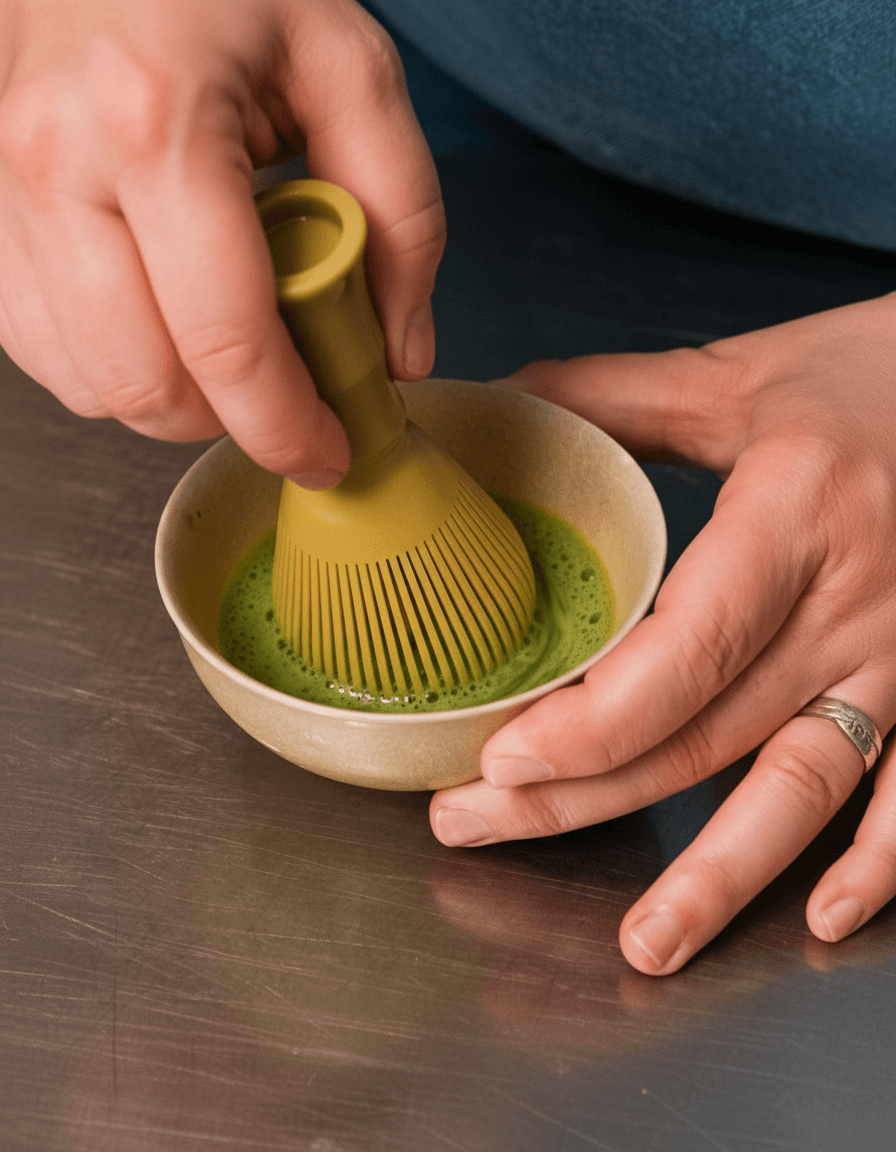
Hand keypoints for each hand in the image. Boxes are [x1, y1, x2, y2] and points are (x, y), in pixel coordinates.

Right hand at [0, 0, 443, 484]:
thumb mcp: (351, 70)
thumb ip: (402, 212)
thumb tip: (396, 352)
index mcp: (157, 123)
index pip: (224, 339)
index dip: (284, 425)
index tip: (327, 453)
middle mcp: (54, 163)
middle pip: (143, 384)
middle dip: (227, 421)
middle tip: (284, 395)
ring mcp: (0, 192)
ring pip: (87, 384)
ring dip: (172, 398)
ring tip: (225, 343)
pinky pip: (43, 351)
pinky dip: (115, 366)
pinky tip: (162, 320)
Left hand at [430, 293, 895, 974]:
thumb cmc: (881, 374)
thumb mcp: (745, 375)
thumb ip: (618, 398)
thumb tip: (508, 409)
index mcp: (795, 516)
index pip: (685, 651)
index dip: (591, 723)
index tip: (501, 761)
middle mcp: (853, 606)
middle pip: (705, 734)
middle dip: (583, 796)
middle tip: (478, 826)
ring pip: (802, 791)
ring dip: (718, 877)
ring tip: (644, 944)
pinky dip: (877, 866)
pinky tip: (819, 914)